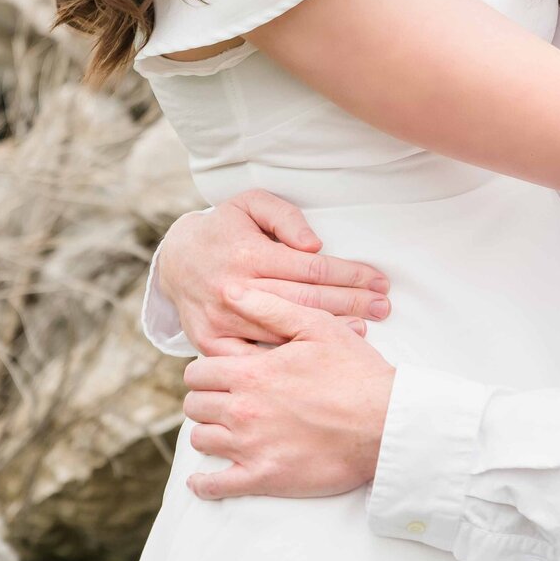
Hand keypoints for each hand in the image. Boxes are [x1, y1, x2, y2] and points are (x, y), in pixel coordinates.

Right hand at [158, 190, 390, 355]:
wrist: (175, 259)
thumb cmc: (224, 228)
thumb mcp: (250, 203)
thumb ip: (285, 217)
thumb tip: (315, 244)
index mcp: (249, 255)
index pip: (312, 269)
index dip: (350, 274)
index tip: (379, 280)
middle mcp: (235, 290)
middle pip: (306, 301)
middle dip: (351, 302)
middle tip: (384, 306)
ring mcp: (222, 320)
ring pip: (284, 331)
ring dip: (328, 331)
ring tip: (365, 329)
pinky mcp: (210, 342)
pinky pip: (253, 355)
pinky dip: (285, 357)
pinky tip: (314, 354)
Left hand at [183, 291, 395, 499]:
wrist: (384, 422)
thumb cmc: (354, 371)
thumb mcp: (316, 327)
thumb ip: (269, 308)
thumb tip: (231, 290)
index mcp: (251, 373)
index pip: (198, 371)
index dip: (204, 369)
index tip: (217, 372)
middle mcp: (243, 410)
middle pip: (195, 405)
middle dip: (205, 397)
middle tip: (221, 396)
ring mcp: (251, 447)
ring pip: (201, 440)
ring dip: (208, 431)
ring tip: (223, 427)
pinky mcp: (263, 477)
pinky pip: (216, 487)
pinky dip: (204, 484)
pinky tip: (203, 479)